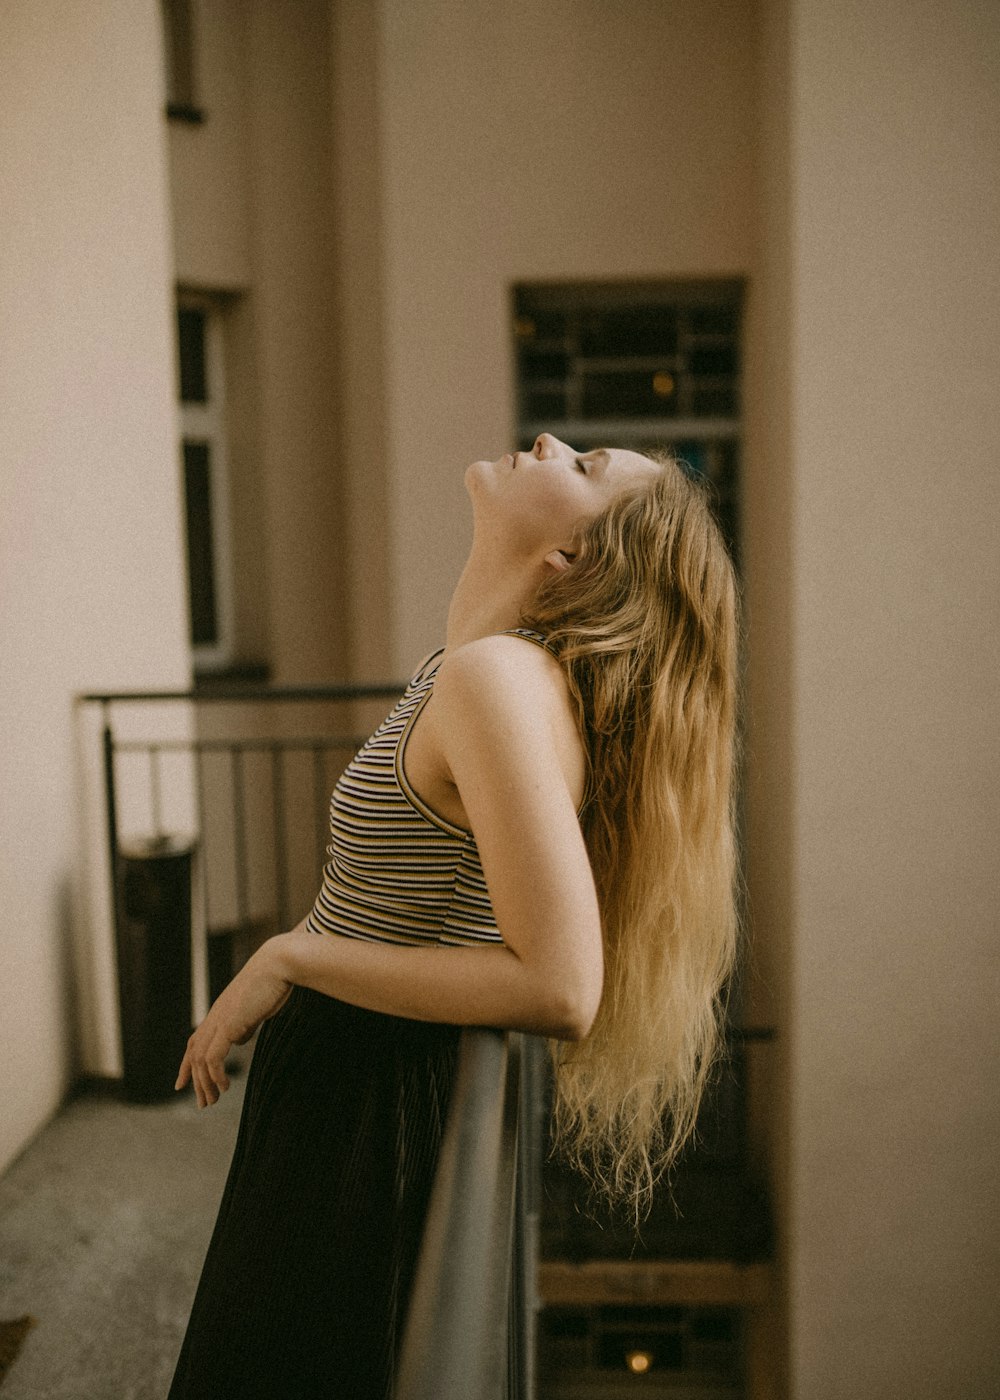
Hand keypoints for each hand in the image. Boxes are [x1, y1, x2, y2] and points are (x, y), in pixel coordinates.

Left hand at [175, 938, 292, 1107]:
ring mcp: (219, 1021)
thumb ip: (245, 1024)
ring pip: (200, 1059)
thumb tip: (239, 1039)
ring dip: (204, 1084)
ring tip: (212, 1100)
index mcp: (219, 1014)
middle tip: (203, 1104)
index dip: (186, 1065)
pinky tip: (225, 1086)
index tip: (181, 1085)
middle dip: (195, 1082)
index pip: (194, 1042)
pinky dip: (216, 1075)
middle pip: (193, 1054)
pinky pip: (213, 1057)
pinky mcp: (228, 1025)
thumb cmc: (273, 983)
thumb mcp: (255, 1009)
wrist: (278, 965)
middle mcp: (214, 1018)